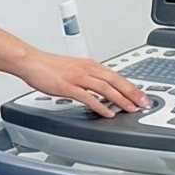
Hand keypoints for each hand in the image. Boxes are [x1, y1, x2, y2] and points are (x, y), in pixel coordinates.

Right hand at [20, 50, 147, 117]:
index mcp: (89, 65)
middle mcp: (86, 69)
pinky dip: (100, 106)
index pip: (116, 76)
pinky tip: (107, 112)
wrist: (30, 61)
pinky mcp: (67, 86)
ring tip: (131, 109)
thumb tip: (98, 88)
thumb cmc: (47, 66)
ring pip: (105, 88)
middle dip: (132, 93)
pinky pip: (88, 97)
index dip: (131, 86)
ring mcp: (77, 77)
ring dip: (120, 99)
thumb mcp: (72, 69)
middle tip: (144, 103)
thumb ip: (87, 78)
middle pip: (115, 81)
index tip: (141, 95)